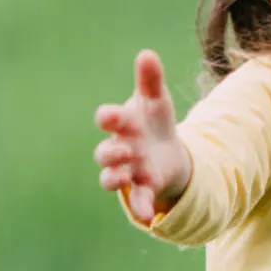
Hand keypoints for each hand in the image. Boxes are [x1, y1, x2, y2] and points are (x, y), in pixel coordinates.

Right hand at [93, 51, 191, 222]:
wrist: (167, 149)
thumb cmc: (154, 120)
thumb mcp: (157, 100)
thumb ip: (150, 80)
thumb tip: (147, 54)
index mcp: (122, 124)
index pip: (107, 120)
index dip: (108, 118)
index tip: (111, 116)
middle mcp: (120, 148)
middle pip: (104, 153)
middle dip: (110, 152)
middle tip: (125, 148)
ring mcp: (128, 170)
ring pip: (111, 178)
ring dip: (116, 177)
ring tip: (127, 174)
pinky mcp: (143, 187)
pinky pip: (137, 199)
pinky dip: (140, 207)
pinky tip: (149, 216)